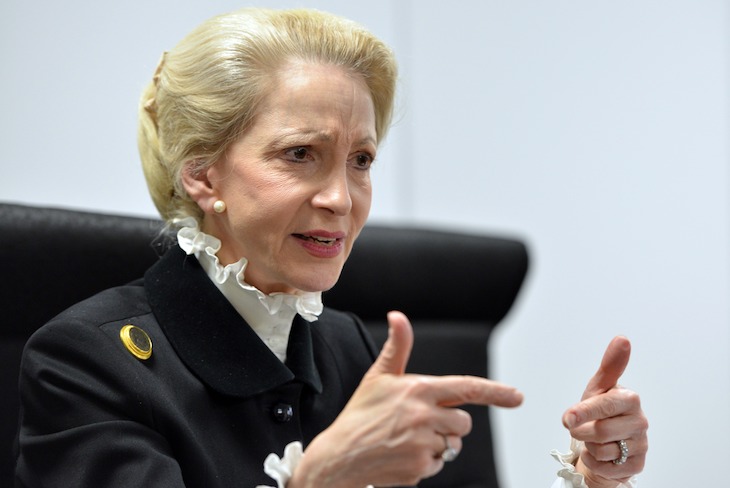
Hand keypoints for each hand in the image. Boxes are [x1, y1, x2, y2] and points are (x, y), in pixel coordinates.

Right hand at [290, 311, 522, 487]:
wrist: (339, 456)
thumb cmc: (359, 415)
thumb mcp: (378, 376)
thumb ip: (397, 346)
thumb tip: (397, 316)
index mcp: (419, 389)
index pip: (466, 388)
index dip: (495, 392)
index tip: (517, 396)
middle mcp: (425, 415)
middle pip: (463, 421)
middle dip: (449, 422)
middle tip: (420, 421)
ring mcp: (424, 444)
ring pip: (453, 444)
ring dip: (438, 442)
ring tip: (407, 438)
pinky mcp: (421, 468)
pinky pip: (440, 465)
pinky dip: (427, 462)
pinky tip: (404, 455)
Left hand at [562, 337, 648, 487]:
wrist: (606, 441)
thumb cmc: (601, 410)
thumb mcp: (599, 387)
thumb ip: (610, 365)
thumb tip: (623, 338)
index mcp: (630, 399)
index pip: (605, 406)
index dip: (584, 412)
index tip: (567, 418)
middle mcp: (640, 422)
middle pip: (600, 432)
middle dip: (582, 431)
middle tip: (578, 427)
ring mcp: (640, 444)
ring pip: (602, 451)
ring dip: (589, 447)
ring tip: (593, 439)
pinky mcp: (637, 465)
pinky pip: (606, 467)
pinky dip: (595, 462)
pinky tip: (600, 454)